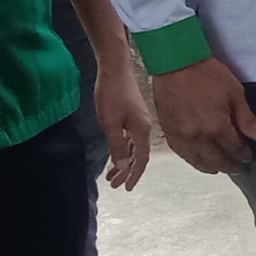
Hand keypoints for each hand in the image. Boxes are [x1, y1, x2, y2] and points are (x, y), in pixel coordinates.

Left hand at [94, 50, 151, 190]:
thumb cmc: (112, 94)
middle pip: (138, 155)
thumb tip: (124, 167)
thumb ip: (118, 146)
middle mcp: (144, 127)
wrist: (115, 67)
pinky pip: (131, 138)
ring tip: (112, 174)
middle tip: (114, 184)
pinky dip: (124, 148)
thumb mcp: (111, 123)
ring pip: (134, 147)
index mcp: (142, 130)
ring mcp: (139, 120)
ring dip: (124, 161)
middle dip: (127, 171)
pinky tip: (117, 152)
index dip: (134, 174)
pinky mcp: (133, 114)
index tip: (127, 188)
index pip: (141, 159)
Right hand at [151, 55, 255, 172]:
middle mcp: (197, 137)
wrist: (175, 63)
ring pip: (197, 161)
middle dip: (229, 165)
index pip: (234, 149)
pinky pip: (181, 153)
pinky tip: (198, 159)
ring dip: (210, 167)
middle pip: (216, 160)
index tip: (248, 156)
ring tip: (219, 168)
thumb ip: (247, 119)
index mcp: (216, 128)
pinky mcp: (168, 132)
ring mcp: (181, 136)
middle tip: (237, 168)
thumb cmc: (208, 75)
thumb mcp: (235, 93)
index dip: (243, 154)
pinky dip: (192, 159)